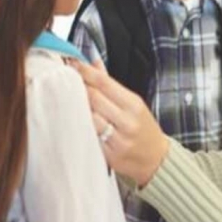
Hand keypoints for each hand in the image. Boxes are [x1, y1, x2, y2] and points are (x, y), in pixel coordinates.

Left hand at [72, 59, 168, 186]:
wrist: (156, 159)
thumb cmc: (143, 128)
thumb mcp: (133, 103)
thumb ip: (110, 84)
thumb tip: (94, 62)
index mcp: (133, 104)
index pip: (104, 83)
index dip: (86, 72)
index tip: (73, 64)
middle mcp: (127, 121)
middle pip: (94, 98)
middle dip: (78, 87)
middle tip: (66, 80)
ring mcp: (118, 139)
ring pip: (89, 118)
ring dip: (77, 108)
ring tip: (67, 100)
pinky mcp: (110, 155)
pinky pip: (90, 137)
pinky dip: (81, 127)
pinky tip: (75, 121)